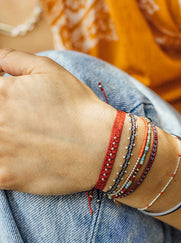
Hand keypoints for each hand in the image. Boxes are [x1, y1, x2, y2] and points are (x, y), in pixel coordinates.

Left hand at [0, 49, 115, 194]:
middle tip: (27, 124)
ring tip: (27, 139)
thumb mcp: (48, 69)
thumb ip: (12, 58)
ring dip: (4, 141)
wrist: (102, 146)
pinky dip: (4, 165)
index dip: (1, 97)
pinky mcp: (6, 178)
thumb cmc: (78, 107)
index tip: (13, 104)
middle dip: (4, 120)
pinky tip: (21, 159)